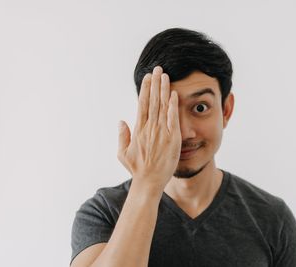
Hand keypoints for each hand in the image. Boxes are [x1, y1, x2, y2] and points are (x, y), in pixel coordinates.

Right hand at [117, 66, 180, 190]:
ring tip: (165, 75)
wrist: (149, 182)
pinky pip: (173, 119)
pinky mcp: (172, 139)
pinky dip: (173, 106)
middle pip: (152, 101)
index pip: (142, 104)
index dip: (145, 90)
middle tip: (157, 69)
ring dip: (163, 89)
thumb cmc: (136, 169)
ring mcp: (161, 133)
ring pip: (162, 106)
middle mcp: (149, 128)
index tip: (147, 78)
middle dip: (155, 84)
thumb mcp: (123, 153)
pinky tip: (174, 94)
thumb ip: (122, 136)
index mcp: (138, 130)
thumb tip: (121, 121)